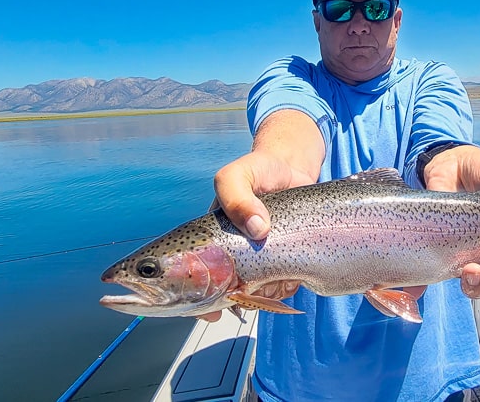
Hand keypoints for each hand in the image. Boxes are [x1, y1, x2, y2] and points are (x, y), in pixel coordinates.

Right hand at [197, 135, 319, 321]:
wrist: (294, 170)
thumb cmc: (257, 171)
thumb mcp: (237, 175)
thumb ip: (237, 196)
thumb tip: (257, 230)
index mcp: (205, 244)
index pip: (185, 283)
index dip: (192, 304)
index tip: (212, 310)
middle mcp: (226, 259)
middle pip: (220, 299)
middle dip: (237, 300)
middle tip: (249, 288)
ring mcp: (254, 265)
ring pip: (252, 299)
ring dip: (266, 293)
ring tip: (278, 269)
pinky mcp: (280, 267)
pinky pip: (279, 291)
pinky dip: (286, 287)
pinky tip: (292, 271)